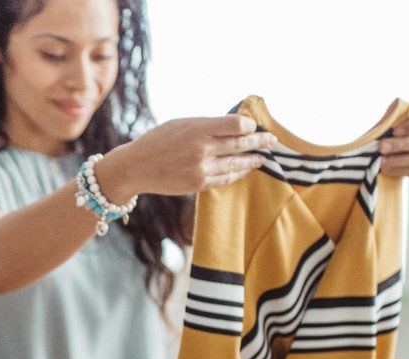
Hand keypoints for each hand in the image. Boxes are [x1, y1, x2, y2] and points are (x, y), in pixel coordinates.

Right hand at [97, 115, 276, 199]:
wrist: (136, 167)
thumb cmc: (158, 140)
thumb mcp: (181, 124)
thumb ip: (207, 125)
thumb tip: (236, 125)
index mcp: (197, 129)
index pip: (236, 125)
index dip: (250, 126)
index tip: (255, 126)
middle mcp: (201, 149)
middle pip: (240, 144)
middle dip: (260, 142)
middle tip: (273, 141)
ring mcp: (201, 169)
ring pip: (236, 164)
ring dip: (252, 160)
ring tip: (262, 158)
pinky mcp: (198, 184)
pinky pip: (225, 179)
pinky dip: (237, 173)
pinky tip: (244, 169)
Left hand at [378, 107, 408, 176]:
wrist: (405, 142)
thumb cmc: (402, 125)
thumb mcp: (399, 115)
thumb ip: (396, 112)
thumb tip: (393, 108)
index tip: (395, 131)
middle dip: (400, 145)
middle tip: (382, 147)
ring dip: (399, 160)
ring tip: (382, 161)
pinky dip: (401, 170)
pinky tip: (387, 169)